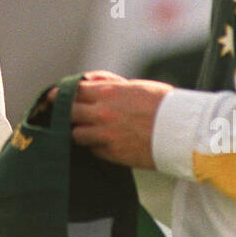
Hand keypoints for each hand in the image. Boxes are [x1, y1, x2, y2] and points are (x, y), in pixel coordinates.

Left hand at [50, 71, 172, 169]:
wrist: (182, 132)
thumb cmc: (164, 104)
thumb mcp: (135, 86)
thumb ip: (109, 84)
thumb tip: (90, 82)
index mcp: (108, 93)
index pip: (72, 91)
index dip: (60, 94)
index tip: (53, 97)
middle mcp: (102, 114)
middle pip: (68, 113)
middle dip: (64, 113)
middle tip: (59, 115)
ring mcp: (105, 135)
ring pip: (76, 134)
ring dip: (79, 131)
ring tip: (84, 130)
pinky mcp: (112, 154)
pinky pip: (93, 150)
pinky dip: (94, 146)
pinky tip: (102, 142)